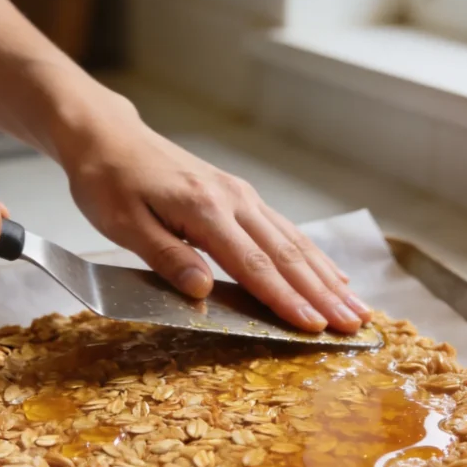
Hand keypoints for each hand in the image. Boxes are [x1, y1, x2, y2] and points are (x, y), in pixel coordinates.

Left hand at [48, 79, 370, 333]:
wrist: (110, 138)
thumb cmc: (109, 182)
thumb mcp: (124, 225)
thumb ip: (167, 257)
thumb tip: (203, 291)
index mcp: (204, 209)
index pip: (253, 265)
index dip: (285, 300)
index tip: (313, 327)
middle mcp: (233, 200)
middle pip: (286, 255)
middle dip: (323, 294)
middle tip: (354, 325)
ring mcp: (241, 195)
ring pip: (293, 242)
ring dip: (327, 277)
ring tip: (356, 306)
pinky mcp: (240, 196)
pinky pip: (284, 229)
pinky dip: (313, 255)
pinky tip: (333, 273)